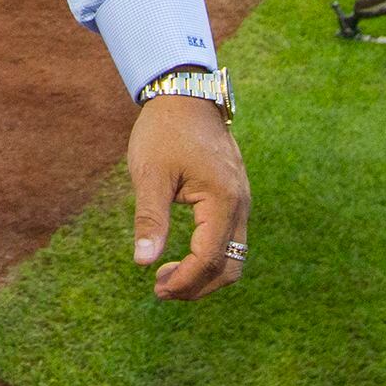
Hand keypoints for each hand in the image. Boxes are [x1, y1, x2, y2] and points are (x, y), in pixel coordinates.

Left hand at [128, 95, 248, 301]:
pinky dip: (211, 257)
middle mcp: (240, 206)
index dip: (185, 281)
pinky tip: (183, 257)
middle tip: (161, 290)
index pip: (210, 259)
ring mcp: (242, 202)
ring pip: (235, 256)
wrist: (186, 96)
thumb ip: (149, 219)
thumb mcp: (150, 174)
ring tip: (168, 277)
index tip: (157, 289)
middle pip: (230, 267)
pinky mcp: (235, 198)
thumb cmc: (164, 132)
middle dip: (197, 286)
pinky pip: (231, 240)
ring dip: (205, 275)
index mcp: (222, 201)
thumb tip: (142, 262)